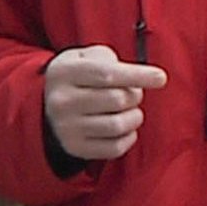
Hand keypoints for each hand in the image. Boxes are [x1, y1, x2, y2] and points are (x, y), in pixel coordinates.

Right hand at [44, 45, 167, 162]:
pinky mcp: (76, 148)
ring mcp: (67, 127)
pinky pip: (114, 148)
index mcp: (64, 72)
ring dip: (134, 117)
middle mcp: (62, 101)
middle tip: (133, 94)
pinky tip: (125, 128)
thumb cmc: (77, 78)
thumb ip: (108, 59)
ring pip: (117, 125)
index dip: (137, 75)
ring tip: (131, 111)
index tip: (161, 78)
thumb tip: (138, 77)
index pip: (106, 74)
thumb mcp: (84, 57)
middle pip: (116, 99)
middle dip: (135, 96)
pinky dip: (128, 137)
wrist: (46, 108)